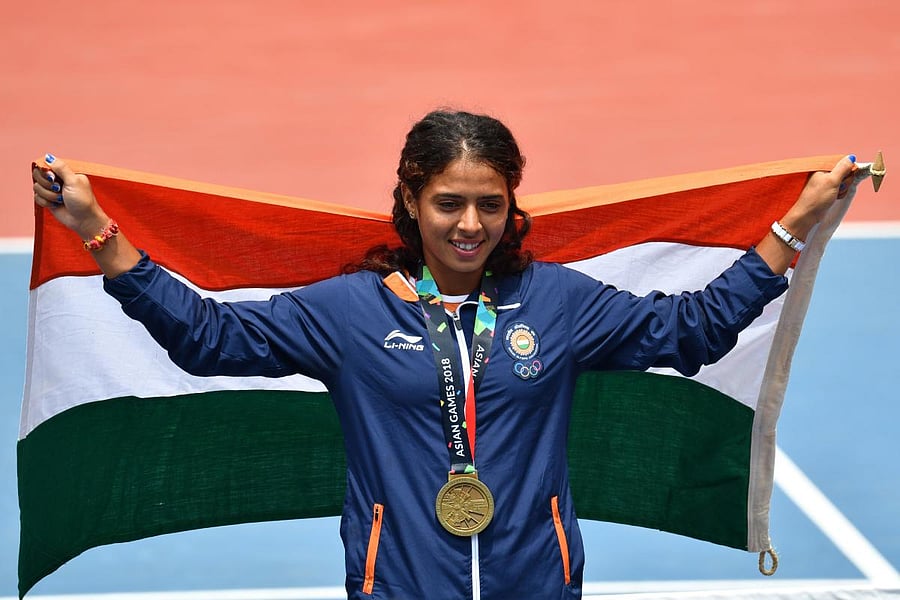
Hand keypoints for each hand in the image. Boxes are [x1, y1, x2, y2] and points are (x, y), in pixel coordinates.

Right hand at [31, 153, 141, 276]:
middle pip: (38, 175)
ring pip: (36, 187)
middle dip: (47, 184)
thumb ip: (61, 168)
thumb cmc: (83, 201)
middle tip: (58, 189)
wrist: (83, 220)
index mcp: (65, 172)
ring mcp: (51, 190)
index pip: (46, 165)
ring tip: (60, 199)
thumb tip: (48, 156)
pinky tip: (56, 205)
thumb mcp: (74, 181)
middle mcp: (57, 180)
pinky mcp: (48, 200)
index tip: (53, 178)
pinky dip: (45, 202)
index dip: (46, 172)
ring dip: (48, 195)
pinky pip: (36, 197)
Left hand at [780, 154, 857, 237]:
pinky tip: (834, 198)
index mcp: (822, 168)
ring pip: (843, 182)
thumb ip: (842, 168)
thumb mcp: (832, 180)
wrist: (807, 215)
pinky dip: (839, 194)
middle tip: (837, 188)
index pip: (843, 164)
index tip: (843, 179)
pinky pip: (840, 190)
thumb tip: (851, 157)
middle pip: (845, 173)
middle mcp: (824, 174)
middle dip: (845, 182)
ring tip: (834, 195)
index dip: (847, 172)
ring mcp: (826, 183)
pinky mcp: (827, 191)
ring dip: (842, 189)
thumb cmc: (817, 198)